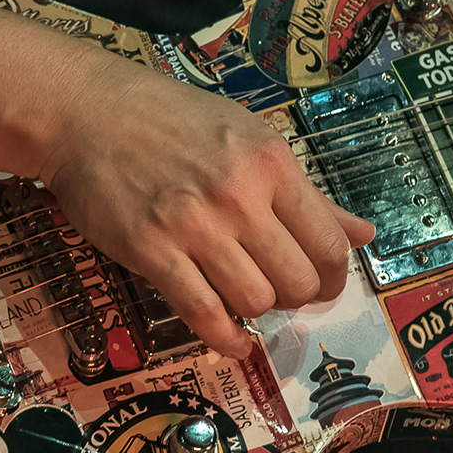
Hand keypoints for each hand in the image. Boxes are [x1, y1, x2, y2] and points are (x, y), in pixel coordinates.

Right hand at [39, 51, 374, 357]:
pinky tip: (231, 339)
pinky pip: (204, 315)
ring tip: (245, 298)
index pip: (329, 243)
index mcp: (271, 163)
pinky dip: (225, 339)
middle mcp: (239, 195)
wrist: (87, 113)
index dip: (334, 276)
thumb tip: (364, 233)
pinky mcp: (152, 251)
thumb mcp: (248, 138)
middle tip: (281, 292)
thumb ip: (305, 193)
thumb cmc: (169, 120)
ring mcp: (194, 226)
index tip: (322, 284)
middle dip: (296, 297)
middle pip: (298, 280)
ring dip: (257, 311)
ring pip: (256, 301)